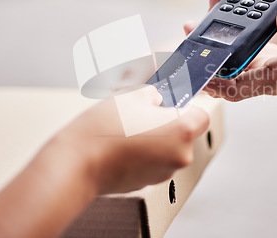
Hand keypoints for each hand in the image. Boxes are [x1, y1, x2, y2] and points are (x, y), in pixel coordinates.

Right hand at [54, 85, 209, 193]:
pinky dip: (142, 153)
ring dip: (154, 137)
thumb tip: (158, 98)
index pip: (200, 116)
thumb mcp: (133, 95)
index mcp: (182, 131)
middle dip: (166, 121)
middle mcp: (180, 156)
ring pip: (167, 148)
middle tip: (141, 112)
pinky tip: (120, 146)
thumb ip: (154, 94)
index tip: (168, 103)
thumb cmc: (104, 129)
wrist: (76, 164)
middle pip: (184, 133)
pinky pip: (153, 162)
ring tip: (126, 129)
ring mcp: (164, 173)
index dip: (186, 106)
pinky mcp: (147, 183)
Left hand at [183, 0, 276, 101]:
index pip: (238, 87)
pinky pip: (246, 53)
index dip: (212, 81)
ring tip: (198, 21)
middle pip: (228, 75)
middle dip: (205, 60)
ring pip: (234, 63)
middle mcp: (272, 77)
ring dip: (215, 47)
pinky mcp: (274, 60)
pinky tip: (226, 19)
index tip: (191, 69)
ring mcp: (271, 70)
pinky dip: (233, 39)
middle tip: (189, 35)